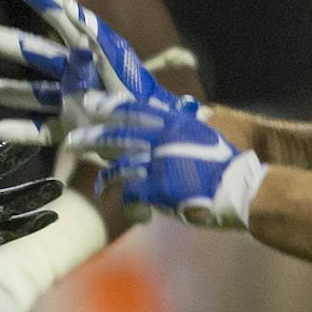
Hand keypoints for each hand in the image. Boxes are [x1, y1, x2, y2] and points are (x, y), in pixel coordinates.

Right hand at [0, 0, 194, 146]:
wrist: (158, 140)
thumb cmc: (139, 96)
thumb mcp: (115, 61)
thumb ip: (91, 35)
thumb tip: (66, 5)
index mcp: (92, 54)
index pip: (65, 23)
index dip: (46, 3)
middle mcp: (79, 76)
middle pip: (42, 57)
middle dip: (16, 47)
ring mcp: (74, 104)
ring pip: (37, 94)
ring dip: (14, 92)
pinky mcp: (74, 130)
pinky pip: (43, 129)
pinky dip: (23, 130)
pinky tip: (2, 129)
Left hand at [71, 101, 266, 228]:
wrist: (240, 188)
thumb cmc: (223, 164)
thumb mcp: (199, 135)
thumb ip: (176, 129)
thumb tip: (161, 119)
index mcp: (173, 123)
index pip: (134, 109)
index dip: (109, 106)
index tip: (89, 102)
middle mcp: (163, 138)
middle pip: (118, 135)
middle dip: (92, 137)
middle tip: (71, 138)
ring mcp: (159, 162)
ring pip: (120, 165)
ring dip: (105, 177)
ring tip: (98, 185)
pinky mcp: (158, 188)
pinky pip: (132, 193)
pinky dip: (129, 202)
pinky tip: (129, 209)